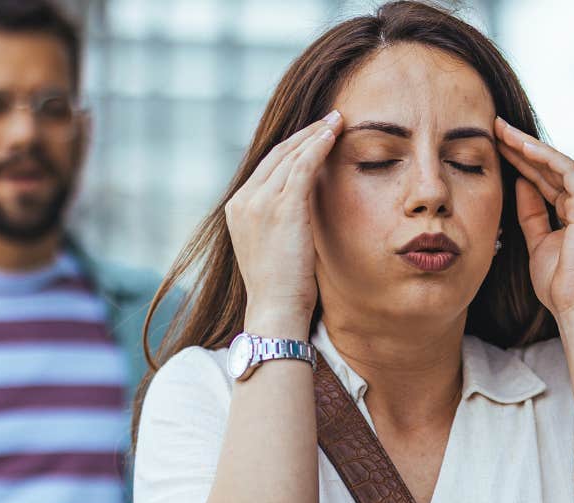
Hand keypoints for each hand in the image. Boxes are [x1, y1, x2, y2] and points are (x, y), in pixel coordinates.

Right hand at [226, 110, 342, 337]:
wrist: (275, 310)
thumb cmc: (282, 289)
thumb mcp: (273, 248)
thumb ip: (279, 223)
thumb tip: (302, 213)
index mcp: (237, 209)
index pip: (265, 168)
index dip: (291, 149)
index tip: (312, 137)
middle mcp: (243, 200)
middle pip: (276, 155)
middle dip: (303, 134)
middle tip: (328, 120)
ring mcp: (258, 202)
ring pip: (290, 155)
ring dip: (315, 134)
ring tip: (336, 121)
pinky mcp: (281, 206)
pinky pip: (302, 165)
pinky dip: (318, 145)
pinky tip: (333, 134)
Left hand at [494, 117, 573, 320]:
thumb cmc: (560, 285)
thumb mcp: (538, 241)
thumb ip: (531, 212)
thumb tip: (520, 181)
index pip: (549, 178)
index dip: (522, 161)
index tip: (496, 146)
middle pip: (552, 167)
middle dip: (522, 146)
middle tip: (495, 127)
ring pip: (559, 163)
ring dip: (529, 146)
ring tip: (502, 131)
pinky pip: (567, 172)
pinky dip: (544, 158)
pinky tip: (522, 147)